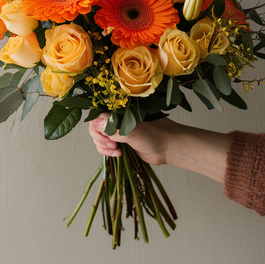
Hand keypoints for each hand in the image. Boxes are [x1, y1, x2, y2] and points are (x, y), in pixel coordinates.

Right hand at [89, 112, 229, 182]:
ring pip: (99, 138)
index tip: (106, 136)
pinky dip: (108, 151)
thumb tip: (95, 123)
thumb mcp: (133, 130)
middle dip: (100, 139)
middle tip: (112, 145)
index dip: (97, 126)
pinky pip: (106, 146)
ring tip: (116, 150)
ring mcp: (118, 130)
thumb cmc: (155, 134)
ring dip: (103, 147)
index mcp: (119, 109)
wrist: (169, 148)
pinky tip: (118, 154)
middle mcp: (116, 118)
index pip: (97, 114)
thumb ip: (114, 127)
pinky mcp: (121, 142)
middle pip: (96, 127)